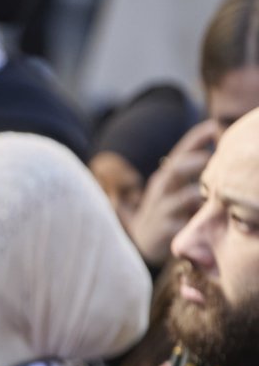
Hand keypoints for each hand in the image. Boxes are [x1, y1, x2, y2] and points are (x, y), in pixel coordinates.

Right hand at [129, 120, 216, 264]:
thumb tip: (221, 146)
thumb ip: (194, 171)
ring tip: (218, 191)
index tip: (214, 125)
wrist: (143, 240)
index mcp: (165, 176)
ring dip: (201, 193)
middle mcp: (161, 189)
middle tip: (213, 157)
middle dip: (194, 161)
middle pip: (175, 170)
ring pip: (183, 197)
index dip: (195, 138)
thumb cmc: (168, 208)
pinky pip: (183, 223)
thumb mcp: (175, 187)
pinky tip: (210, 220)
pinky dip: (197, 221)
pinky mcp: (165, 230)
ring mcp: (161, 209)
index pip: (179, 152)